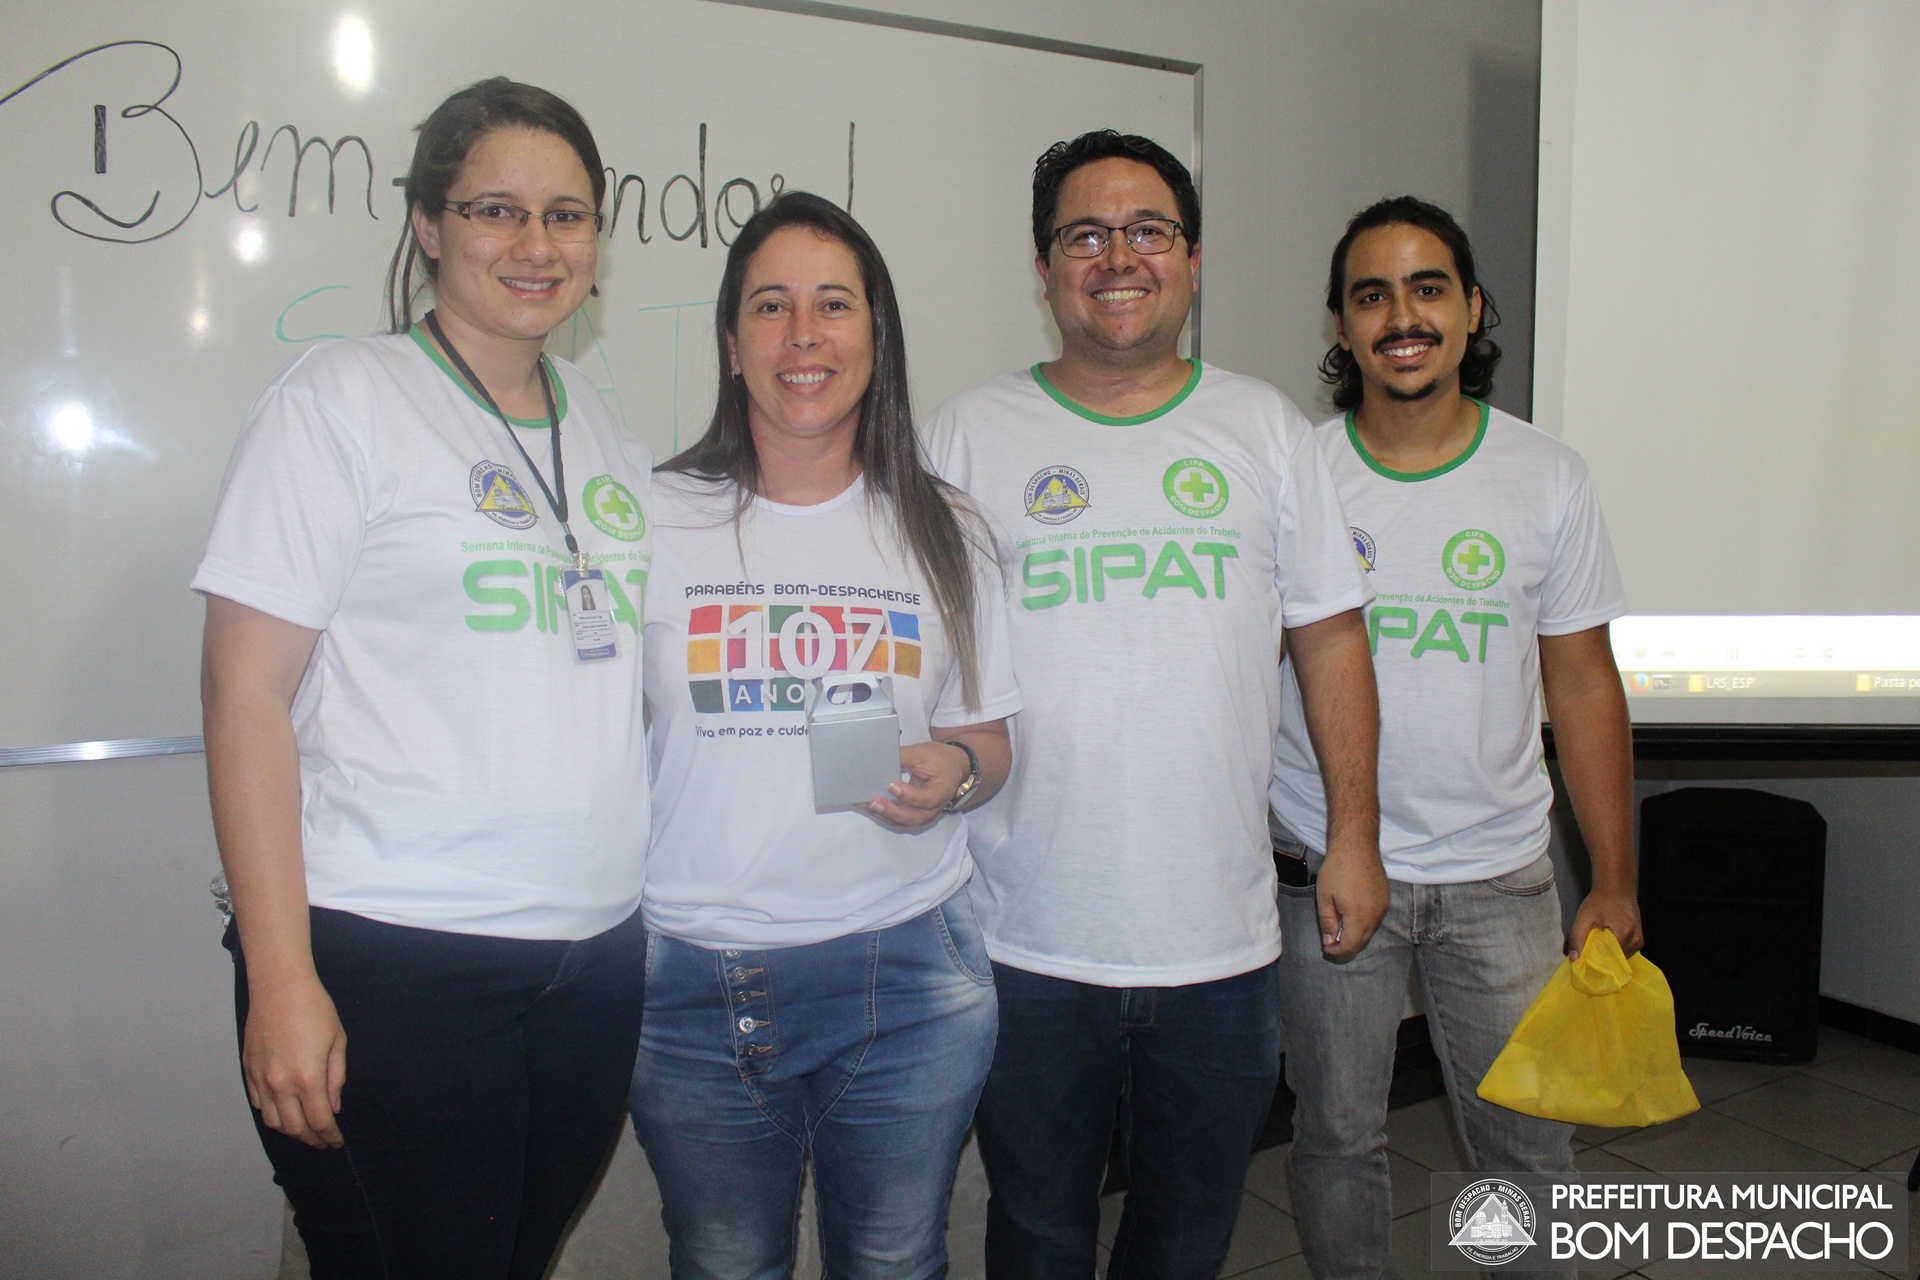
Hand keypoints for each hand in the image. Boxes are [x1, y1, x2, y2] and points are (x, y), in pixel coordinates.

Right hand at [242, 974, 347, 1148]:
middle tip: (322, 1141)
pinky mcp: (248, 1071)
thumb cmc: (315, 1009)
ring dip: (290, 1130)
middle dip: (311, 1139)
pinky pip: (258, 1103)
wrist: (279, 987)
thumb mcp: (337, 1041)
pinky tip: (284, 1110)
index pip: (319, 1121)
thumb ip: (335, 1078)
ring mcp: (261, 1079)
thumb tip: (332, 1107)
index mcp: (308, 1078)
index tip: (335, 1142)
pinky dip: (271, 1113)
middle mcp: (281, 1084)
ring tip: (304, 1129)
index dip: (329, 1136)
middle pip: (294, 1128)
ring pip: (272, 1121)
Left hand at [868, 740, 969, 827]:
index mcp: (942, 790)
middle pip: (915, 817)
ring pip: (905, 822)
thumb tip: (878, 758)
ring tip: (867, 806)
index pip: (927, 799)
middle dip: (893, 812)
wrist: (951, 767)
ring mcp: (925, 813)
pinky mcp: (914, 813)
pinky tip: (869, 808)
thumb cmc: (939, 759)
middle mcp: (935, 807)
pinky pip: (900, 819)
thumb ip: (903, 756)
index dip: (909, 795)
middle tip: (873, 803)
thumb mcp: (923, 753)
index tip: (892, 785)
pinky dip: (884, 815)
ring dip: (885, 816)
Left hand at [1315, 841, 1388, 957]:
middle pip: (1362, 941)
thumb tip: (1330, 941)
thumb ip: (1328, 922)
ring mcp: (1383, 907)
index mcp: (1359, 917)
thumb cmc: (1337, 870)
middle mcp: (1375, 915)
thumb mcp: (1324, 897)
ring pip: (1370, 931)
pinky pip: (1376, 919)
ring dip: (1356, 935)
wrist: (1356, 847)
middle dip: (1347, 946)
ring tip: (1340, 929)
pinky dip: (1364, 924)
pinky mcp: (1386, 898)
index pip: (1351, 945)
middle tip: (1331, 943)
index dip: (1337, 951)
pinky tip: (1352, 916)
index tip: (1326, 948)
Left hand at [1569, 888, 1642, 958]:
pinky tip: (1606, 942)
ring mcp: (1639, 940)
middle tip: (1589, 951)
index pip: (1609, 959)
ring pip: (1621, 957)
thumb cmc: (1599, 901)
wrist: (1616, 888)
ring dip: (1608, 954)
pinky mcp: (1639, 939)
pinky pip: (1625, 952)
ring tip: (1598, 944)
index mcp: (1624, 934)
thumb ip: (1577, 938)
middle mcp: (1636, 940)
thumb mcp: (1583, 918)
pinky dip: (1615, 950)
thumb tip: (1574, 959)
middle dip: (1601, 958)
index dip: (1595, 961)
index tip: (1584, 959)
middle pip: (1616, 959)